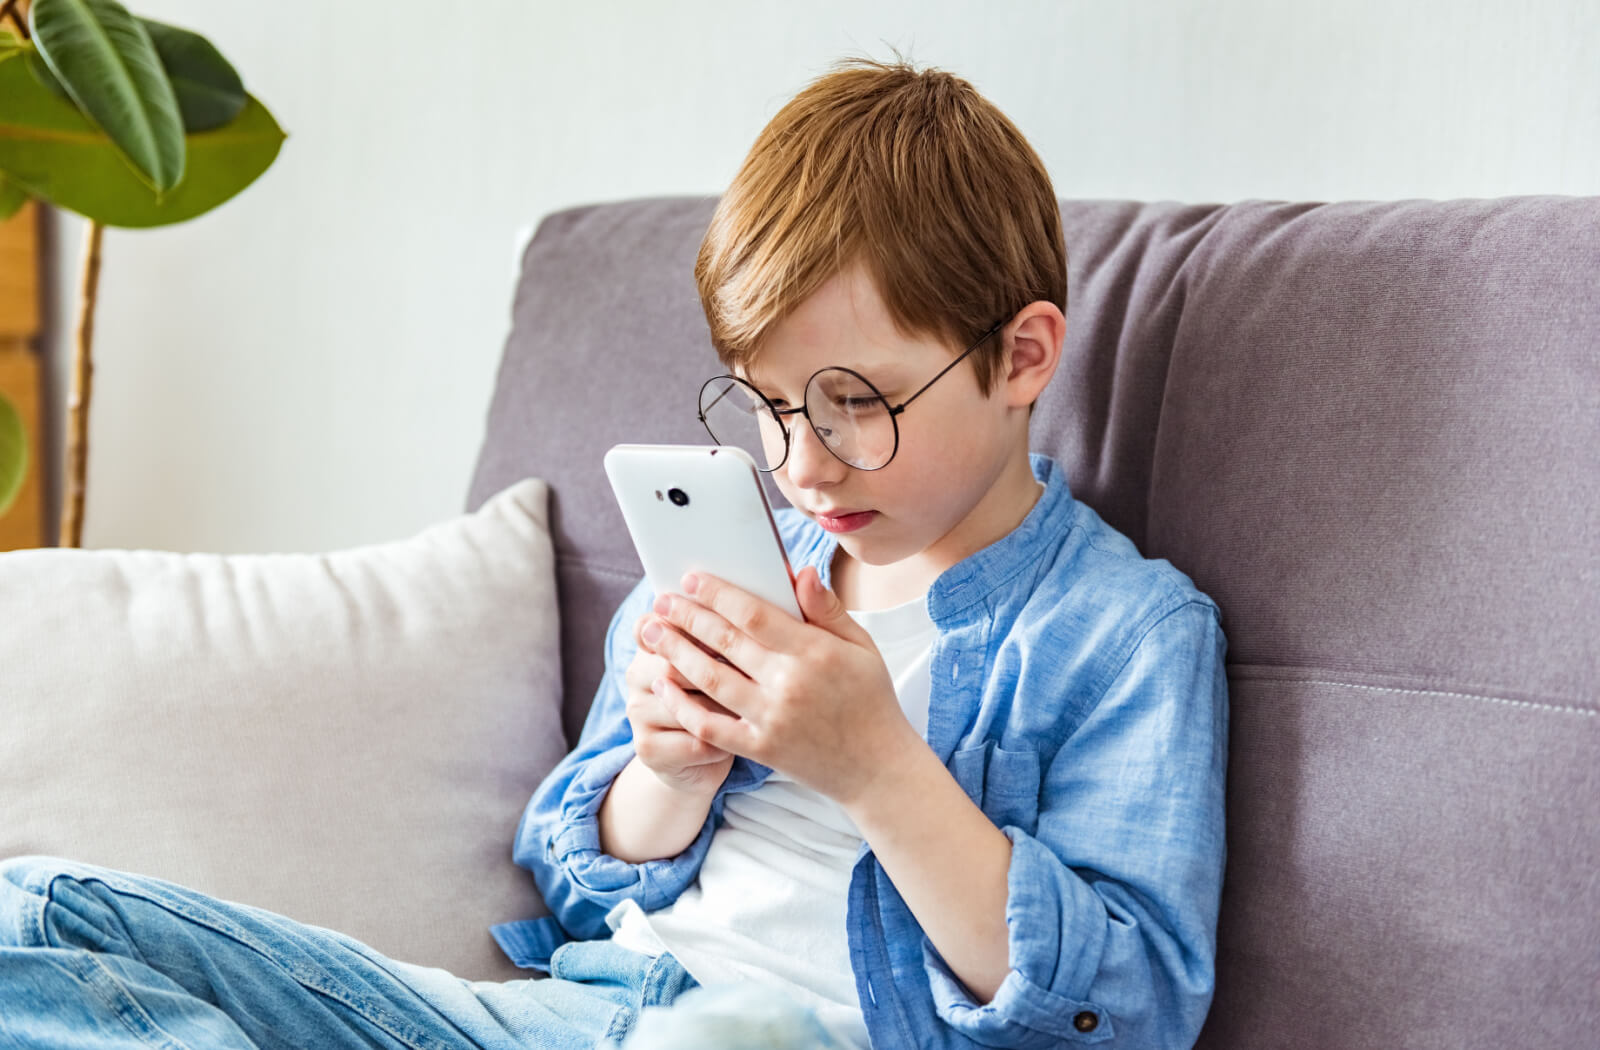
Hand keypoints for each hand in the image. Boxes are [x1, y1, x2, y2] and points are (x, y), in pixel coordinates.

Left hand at [637, 567, 921, 807]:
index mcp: (814, 652)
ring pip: (710, 679)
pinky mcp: (760, 748)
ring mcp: (771, 719)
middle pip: (725, 641)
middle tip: (661, 600)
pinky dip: (682, 705)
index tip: (693, 579)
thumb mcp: (861, 647)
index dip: (718, 594)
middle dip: (687, 616)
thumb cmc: (870, 699)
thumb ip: (826, 609)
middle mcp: (789, 684)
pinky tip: (662, 686)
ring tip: (652, 633)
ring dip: (676, 652)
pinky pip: (710, 726)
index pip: (754, 613)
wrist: (876, 767)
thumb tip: (800, 572)